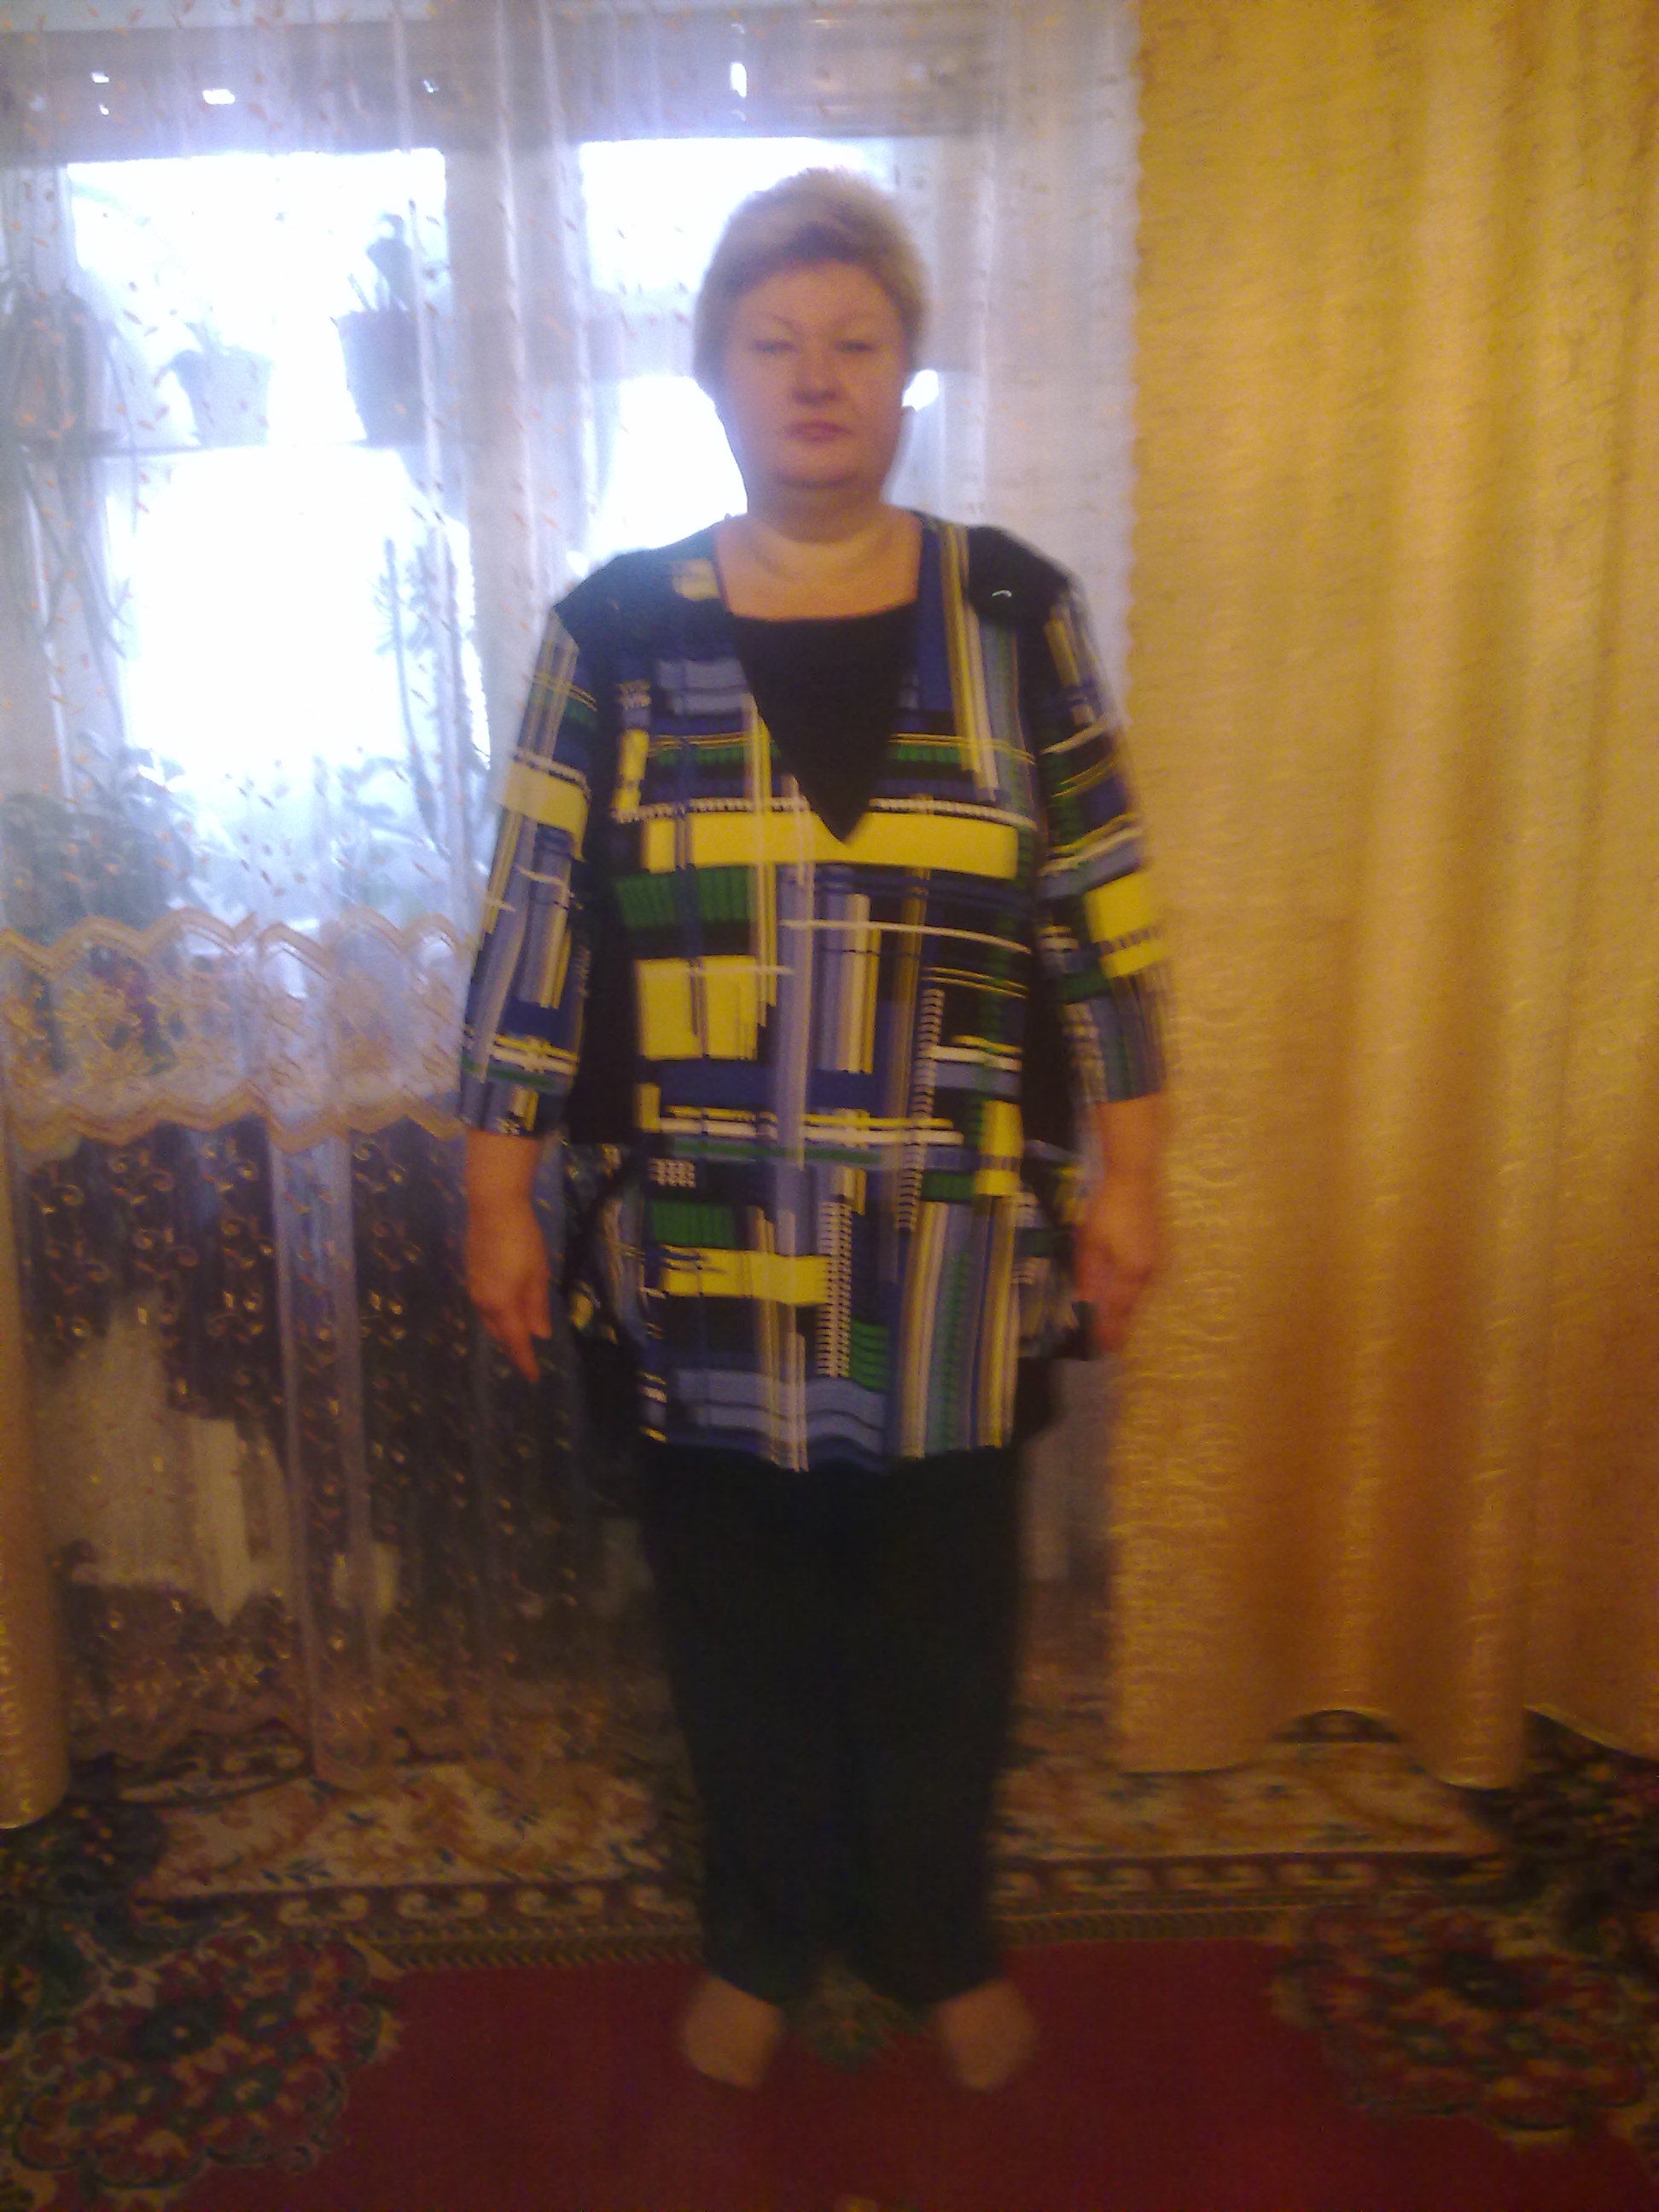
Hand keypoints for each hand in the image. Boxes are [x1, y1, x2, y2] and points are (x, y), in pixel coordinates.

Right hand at [466, 1196, 551, 1382]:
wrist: (492, 1208)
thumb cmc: (523, 1241)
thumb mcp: (538, 1275)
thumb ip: (537, 1308)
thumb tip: (540, 1336)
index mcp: (502, 1305)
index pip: (515, 1342)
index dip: (525, 1361)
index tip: (533, 1378)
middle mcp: (483, 1303)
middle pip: (499, 1334)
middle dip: (513, 1348)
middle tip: (527, 1358)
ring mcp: (474, 1289)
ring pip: (490, 1321)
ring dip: (503, 1332)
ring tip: (518, 1338)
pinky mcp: (472, 1276)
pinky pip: (485, 1307)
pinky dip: (496, 1316)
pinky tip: (506, 1312)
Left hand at [1074, 1169, 1160, 1354]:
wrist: (1135, 1178)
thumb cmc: (1108, 1209)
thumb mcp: (1090, 1243)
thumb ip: (1088, 1274)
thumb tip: (1085, 1302)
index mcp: (1132, 1272)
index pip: (1119, 1309)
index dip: (1111, 1329)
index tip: (1105, 1349)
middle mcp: (1150, 1270)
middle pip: (1133, 1303)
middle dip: (1121, 1322)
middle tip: (1109, 1341)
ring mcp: (1158, 1259)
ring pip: (1140, 1291)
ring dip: (1127, 1306)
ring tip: (1115, 1323)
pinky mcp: (1159, 1248)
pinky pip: (1144, 1279)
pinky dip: (1133, 1290)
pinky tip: (1125, 1292)